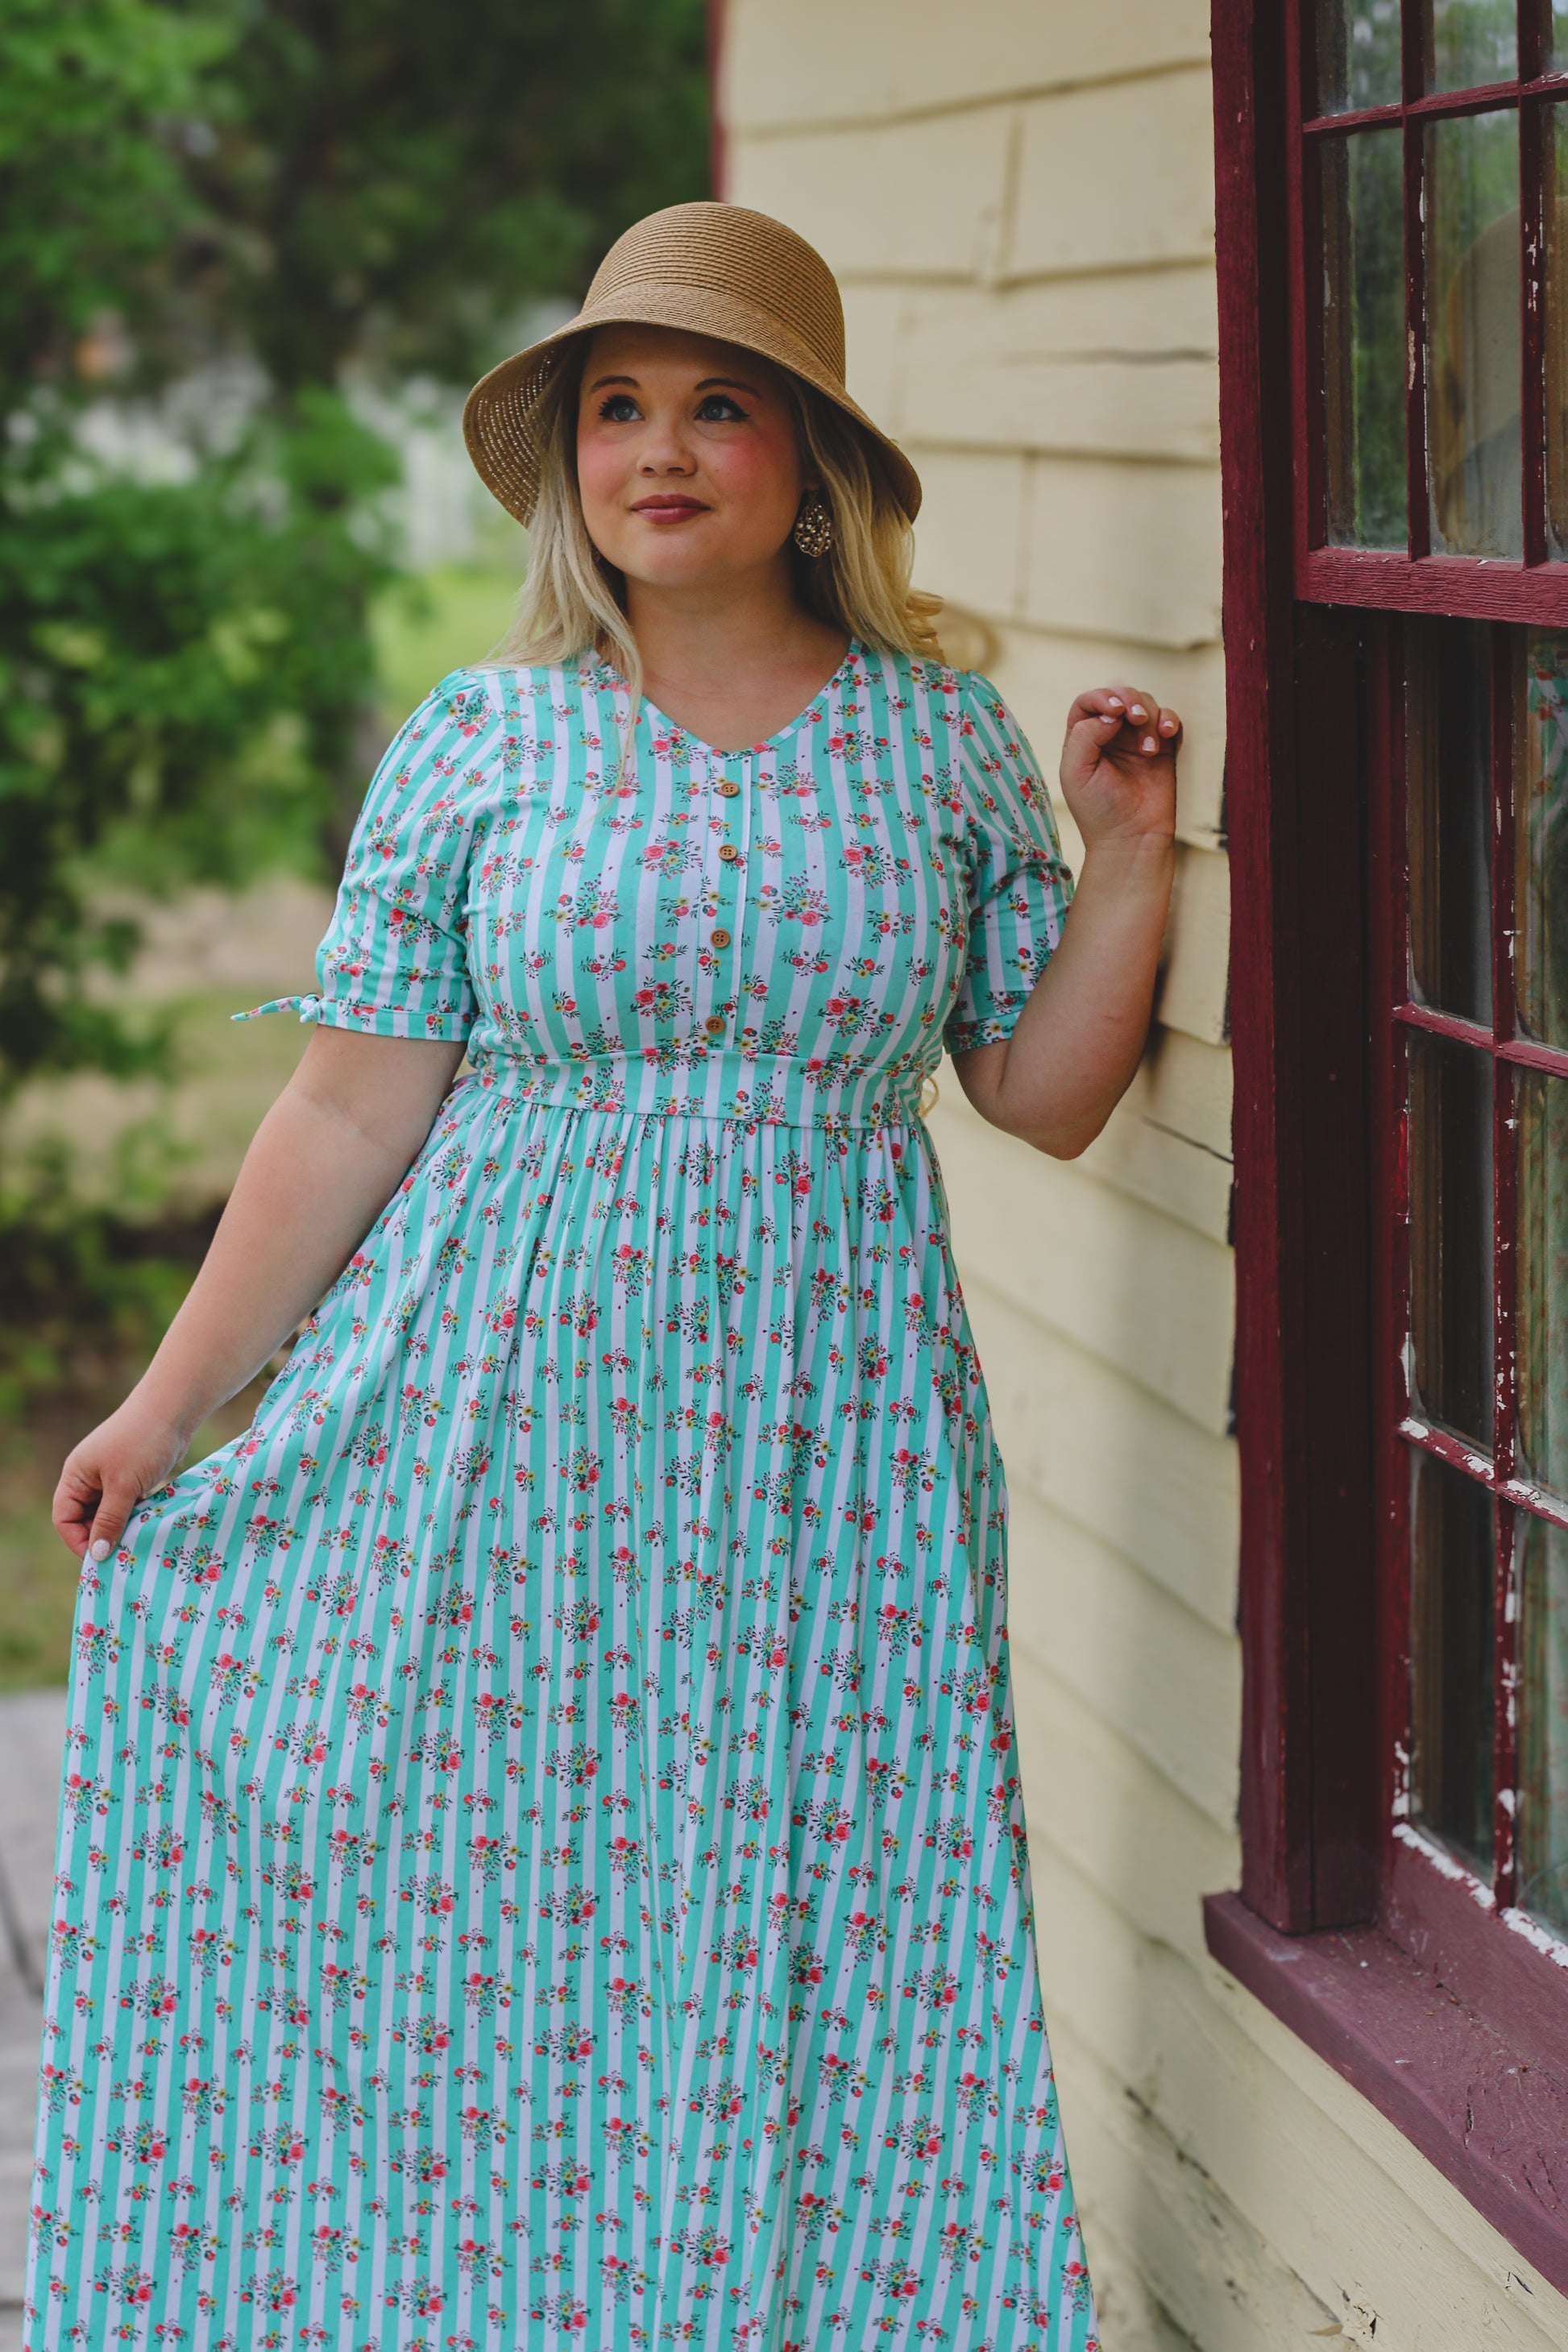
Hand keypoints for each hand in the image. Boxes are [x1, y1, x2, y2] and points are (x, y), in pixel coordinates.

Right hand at [52, 1393, 193, 1562]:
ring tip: (137, 1543)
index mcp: (76, 1476)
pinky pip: (127, 1504)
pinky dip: (135, 1516)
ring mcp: (111, 1476)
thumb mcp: (123, 1486)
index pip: (64, 1518)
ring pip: (109, 1513)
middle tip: (122, 1555)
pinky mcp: (133, 1476)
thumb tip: (98, 1554)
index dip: (77, 1540)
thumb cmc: (142, 1442)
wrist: (173, 1410)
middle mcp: (89, 1477)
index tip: (100, 1558)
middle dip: (101, 1536)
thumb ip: (109, 1520)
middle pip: (86, 1518)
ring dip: (121, 1527)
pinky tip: (148, 1526)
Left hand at [1058, 683, 1180, 856]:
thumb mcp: (1076, 773)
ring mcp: (1137, 740)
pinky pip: (1168, 720)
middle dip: (1129, 700)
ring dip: (1149, 716)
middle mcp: (1109, 735)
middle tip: (1135, 717)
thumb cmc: (1098, 811)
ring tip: (1149, 748)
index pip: (1088, 702)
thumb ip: (1085, 736)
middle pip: (1120, 696)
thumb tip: (1111, 714)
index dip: (1101, 697)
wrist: (1132, 838)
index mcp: (1083, 739)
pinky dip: (1170, 720)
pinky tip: (1166, 734)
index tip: (1115, 710)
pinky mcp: (1163, 748)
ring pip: (1146, 704)